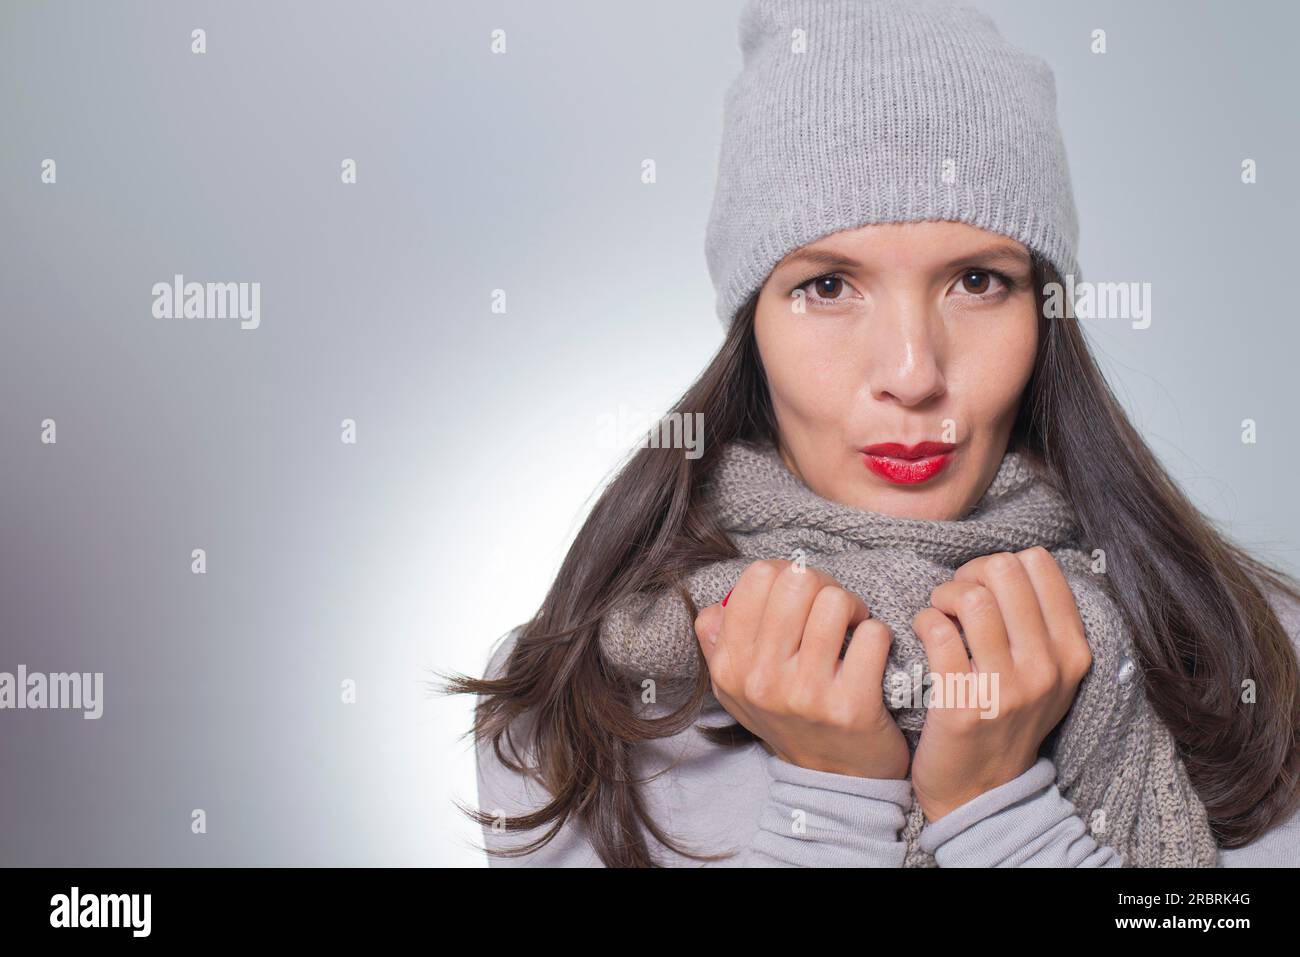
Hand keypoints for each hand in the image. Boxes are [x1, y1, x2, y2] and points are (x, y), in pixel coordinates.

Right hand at [694, 558, 909, 779]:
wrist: (833, 781)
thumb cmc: (789, 718)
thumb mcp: (737, 687)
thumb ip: (717, 642)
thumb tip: (716, 606)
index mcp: (731, 666)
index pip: (757, 577)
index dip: (787, 573)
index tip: (802, 596)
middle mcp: (762, 680)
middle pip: (798, 581)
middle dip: (824, 585)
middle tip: (834, 609)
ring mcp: (806, 694)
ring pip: (836, 602)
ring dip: (854, 608)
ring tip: (854, 628)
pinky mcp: (851, 707)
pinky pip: (873, 635)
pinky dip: (879, 637)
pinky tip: (871, 655)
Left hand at [910, 547, 1092, 820]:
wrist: (981, 792)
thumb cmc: (1007, 720)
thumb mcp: (1048, 675)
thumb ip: (1042, 623)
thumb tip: (1010, 563)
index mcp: (1072, 651)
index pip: (1039, 564)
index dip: (1001, 564)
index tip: (982, 588)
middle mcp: (1047, 668)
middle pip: (1003, 571)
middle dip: (968, 574)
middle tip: (954, 599)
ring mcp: (1008, 688)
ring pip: (972, 598)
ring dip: (943, 596)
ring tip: (938, 615)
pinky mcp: (965, 705)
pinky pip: (939, 632)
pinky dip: (924, 622)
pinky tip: (924, 634)